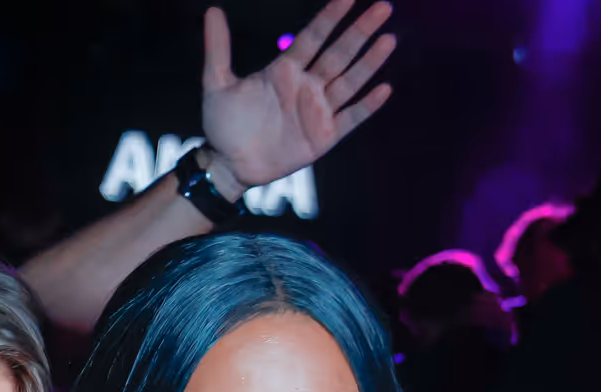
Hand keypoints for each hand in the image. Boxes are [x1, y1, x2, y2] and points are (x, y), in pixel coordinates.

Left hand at [201, 0, 395, 193]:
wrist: (228, 166)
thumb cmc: (223, 125)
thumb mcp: (216, 85)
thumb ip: (217, 49)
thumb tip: (212, 11)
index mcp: (284, 71)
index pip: (312, 37)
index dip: (329, 17)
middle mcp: (306, 86)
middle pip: (338, 54)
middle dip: (360, 32)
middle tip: (383, 7)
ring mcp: (317, 110)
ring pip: (349, 81)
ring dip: (369, 62)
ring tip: (388, 39)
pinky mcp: (323, 137)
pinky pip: (350, 119)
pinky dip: (366, 106)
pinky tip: (384, 89)